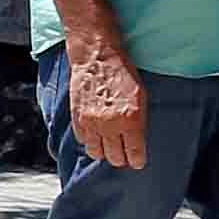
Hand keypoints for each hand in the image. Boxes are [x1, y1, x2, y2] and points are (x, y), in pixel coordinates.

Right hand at [65, 46, 149, 170]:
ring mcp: (92, 123)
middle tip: (123, 152)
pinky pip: (84, 142)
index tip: (137, 161)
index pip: (135, 155)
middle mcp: (111, 125)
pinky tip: (96, 133)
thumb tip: (137, 142)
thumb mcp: (141, 97)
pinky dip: (91, 140)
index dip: (137, 161)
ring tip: (109, 143)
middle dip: (121, 158)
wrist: (97, 57)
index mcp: (131, 120)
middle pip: (116, 158)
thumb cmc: (121, 73)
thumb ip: (139, 122)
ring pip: (98, 154)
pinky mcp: (78, 120)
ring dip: (104, 151)